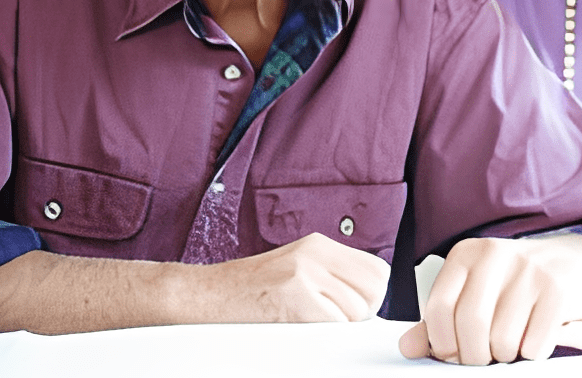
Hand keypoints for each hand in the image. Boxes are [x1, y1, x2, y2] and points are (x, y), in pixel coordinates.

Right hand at [180, 232, 391, 323]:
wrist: (204, 295)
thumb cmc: (247, 291)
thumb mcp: (294, 270)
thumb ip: (330, 278)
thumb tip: (367, 302)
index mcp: (319, 245)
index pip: (378, 270)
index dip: (371, 297)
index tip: (354, 311)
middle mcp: (316, 253)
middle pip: (374, 290)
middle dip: (362, 314)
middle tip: (334, 322)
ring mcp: (305, 273)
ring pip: (357, 311)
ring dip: (341, 327)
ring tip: (310, 325)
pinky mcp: (294, 297)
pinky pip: (335, 324)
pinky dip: (326, 336)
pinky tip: (302, 331)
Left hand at [398, 234, 581, 364]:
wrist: (571, 260)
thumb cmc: (513, 283)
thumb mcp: (471, 293)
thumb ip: (438, 321)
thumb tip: (407, 348)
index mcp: (466, 254)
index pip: (438, 309)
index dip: (441, 343)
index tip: (452, 354)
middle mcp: (494, 254)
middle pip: (470, 326)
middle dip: (474, 356)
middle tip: (483, 357)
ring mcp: (527, 269)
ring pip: (502, 340)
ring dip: (505, 356)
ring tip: (510, 345)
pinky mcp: (556, 288)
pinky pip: (534, 344)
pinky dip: (531, 354)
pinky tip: (532, 338)